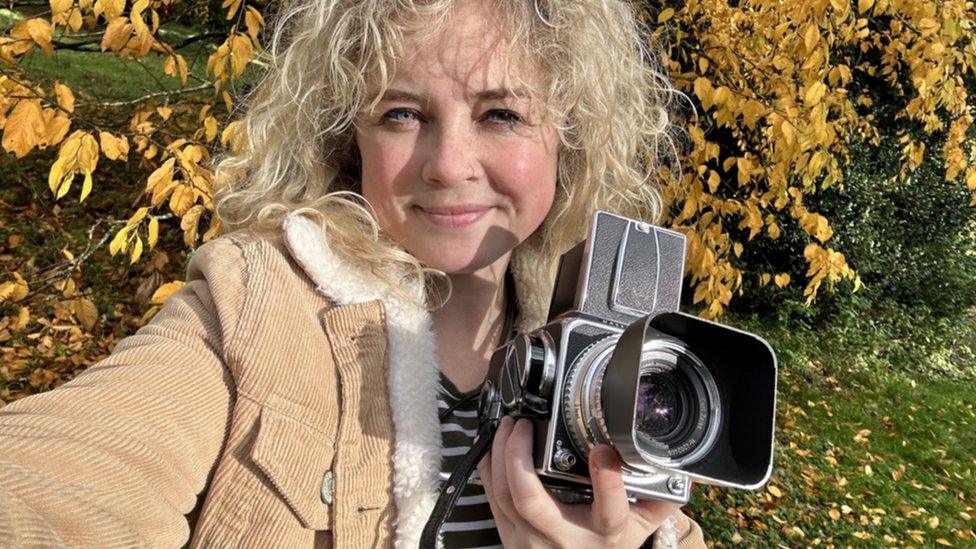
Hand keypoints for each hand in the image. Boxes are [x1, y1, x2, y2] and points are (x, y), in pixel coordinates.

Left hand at [477, 416, 681, 548]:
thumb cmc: (607, 546)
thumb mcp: (639, 528)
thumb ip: (657, 498)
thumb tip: (679, 468)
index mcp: (603, 534)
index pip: (609, 511)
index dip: (607, 478)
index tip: (604, 449)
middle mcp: (562, 538)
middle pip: (529, 500)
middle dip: (518, 456)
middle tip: (524, 424)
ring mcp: (530, 539)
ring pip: (502, 496)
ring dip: (499, 455)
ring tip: (507, 425)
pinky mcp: (509, 534)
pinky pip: (491, 498)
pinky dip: (488, 467)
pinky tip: (492, 444)